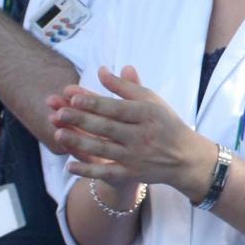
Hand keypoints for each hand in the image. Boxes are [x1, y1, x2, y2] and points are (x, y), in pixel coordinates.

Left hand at [48, 66, 216, 195]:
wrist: (185, 157)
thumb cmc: (165, 123)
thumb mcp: (150, 100)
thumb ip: (125, 86)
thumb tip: (101, 70)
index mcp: (146, 114)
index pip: (116, 108)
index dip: (95, 102)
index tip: (73, 96)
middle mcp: (141, 136)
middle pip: (107, 127)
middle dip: (81, 120)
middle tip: (59, 112)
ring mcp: (136, 157)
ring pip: (103, 149)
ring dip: (80, 142)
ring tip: (58, 134)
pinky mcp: (132, 174)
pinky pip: (107, 173)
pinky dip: (88, 171)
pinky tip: (69, 166)